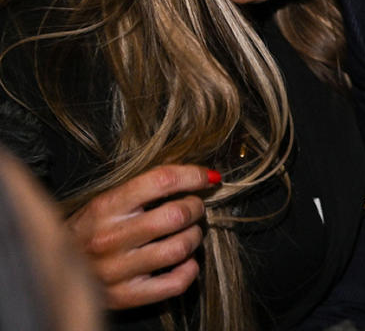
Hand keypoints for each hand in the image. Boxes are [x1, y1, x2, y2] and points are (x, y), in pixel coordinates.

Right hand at [65, 164, 219, 309]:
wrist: (50, 268)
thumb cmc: (89, 230)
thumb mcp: (106, 202)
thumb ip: (144, 189)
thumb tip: (197, 176)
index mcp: (106, 207)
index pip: (161, 181)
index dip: (192, 175)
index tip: (207, 177)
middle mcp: (110, 238)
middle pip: (176, 215)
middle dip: (195, 207)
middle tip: (194, 207)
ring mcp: (117, 270)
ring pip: (179, 248)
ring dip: (194, 237)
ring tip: (188, 233)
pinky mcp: (126, 296)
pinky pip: (174, 283)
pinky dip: (189, 270)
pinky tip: (185, 261)